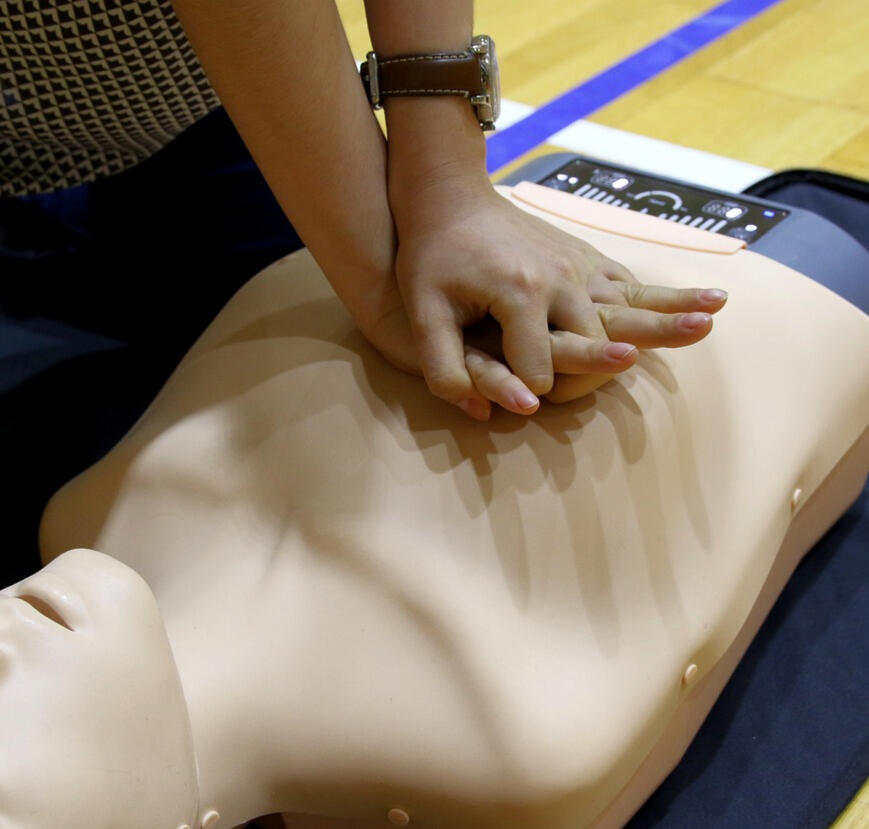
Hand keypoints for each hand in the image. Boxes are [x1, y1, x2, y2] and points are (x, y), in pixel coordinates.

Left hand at [389, 173, 726, 418]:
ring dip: (672, 316)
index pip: (539, 368)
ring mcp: (579, 266)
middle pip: (597, 338)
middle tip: (664, 353)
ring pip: (630, 303)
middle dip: (610, 363)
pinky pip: (629, 282)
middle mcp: (560, 279)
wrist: (449, 198)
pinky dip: (667, 293)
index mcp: (521, 294)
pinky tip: (704, 299)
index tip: (520, 398)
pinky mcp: (586, 257)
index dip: (528, 391)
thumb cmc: (432, 259)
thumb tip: (483, 412)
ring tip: (715, 318)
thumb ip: (445, 366)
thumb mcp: (423, 314)